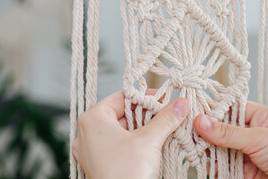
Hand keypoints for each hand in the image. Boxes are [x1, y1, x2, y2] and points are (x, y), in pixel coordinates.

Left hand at [72, 90, 189, 178]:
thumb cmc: (126, 174)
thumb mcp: (149, 140)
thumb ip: (165, 118)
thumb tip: (180, 104)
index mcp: (93, 119)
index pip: (122, 97)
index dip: (144, 98)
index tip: (163, 100)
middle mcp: (87, 133)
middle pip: (121, 113)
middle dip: (145, 114)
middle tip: (166, 114)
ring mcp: (91, 150)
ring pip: (120, 130)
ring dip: (142, 128)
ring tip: (161, 129)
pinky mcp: (99, 164)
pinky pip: (117, 145)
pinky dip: (133, 142)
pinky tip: (150, 144)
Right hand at [194, 101, 267, 178]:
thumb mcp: (260, 138)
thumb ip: (228, 132)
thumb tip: (202, 121)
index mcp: (261, 117)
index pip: (231, 109)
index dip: (214, 111)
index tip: (195, 113)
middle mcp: (253, 133)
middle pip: (223, 129)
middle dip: (207, 131)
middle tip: (189, 132)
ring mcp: (248, 152)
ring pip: (221, 148)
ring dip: (208, 149)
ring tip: (192, 147)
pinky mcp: (244, 170)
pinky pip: (224, 165)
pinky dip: (214, 165)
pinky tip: (205, 163)